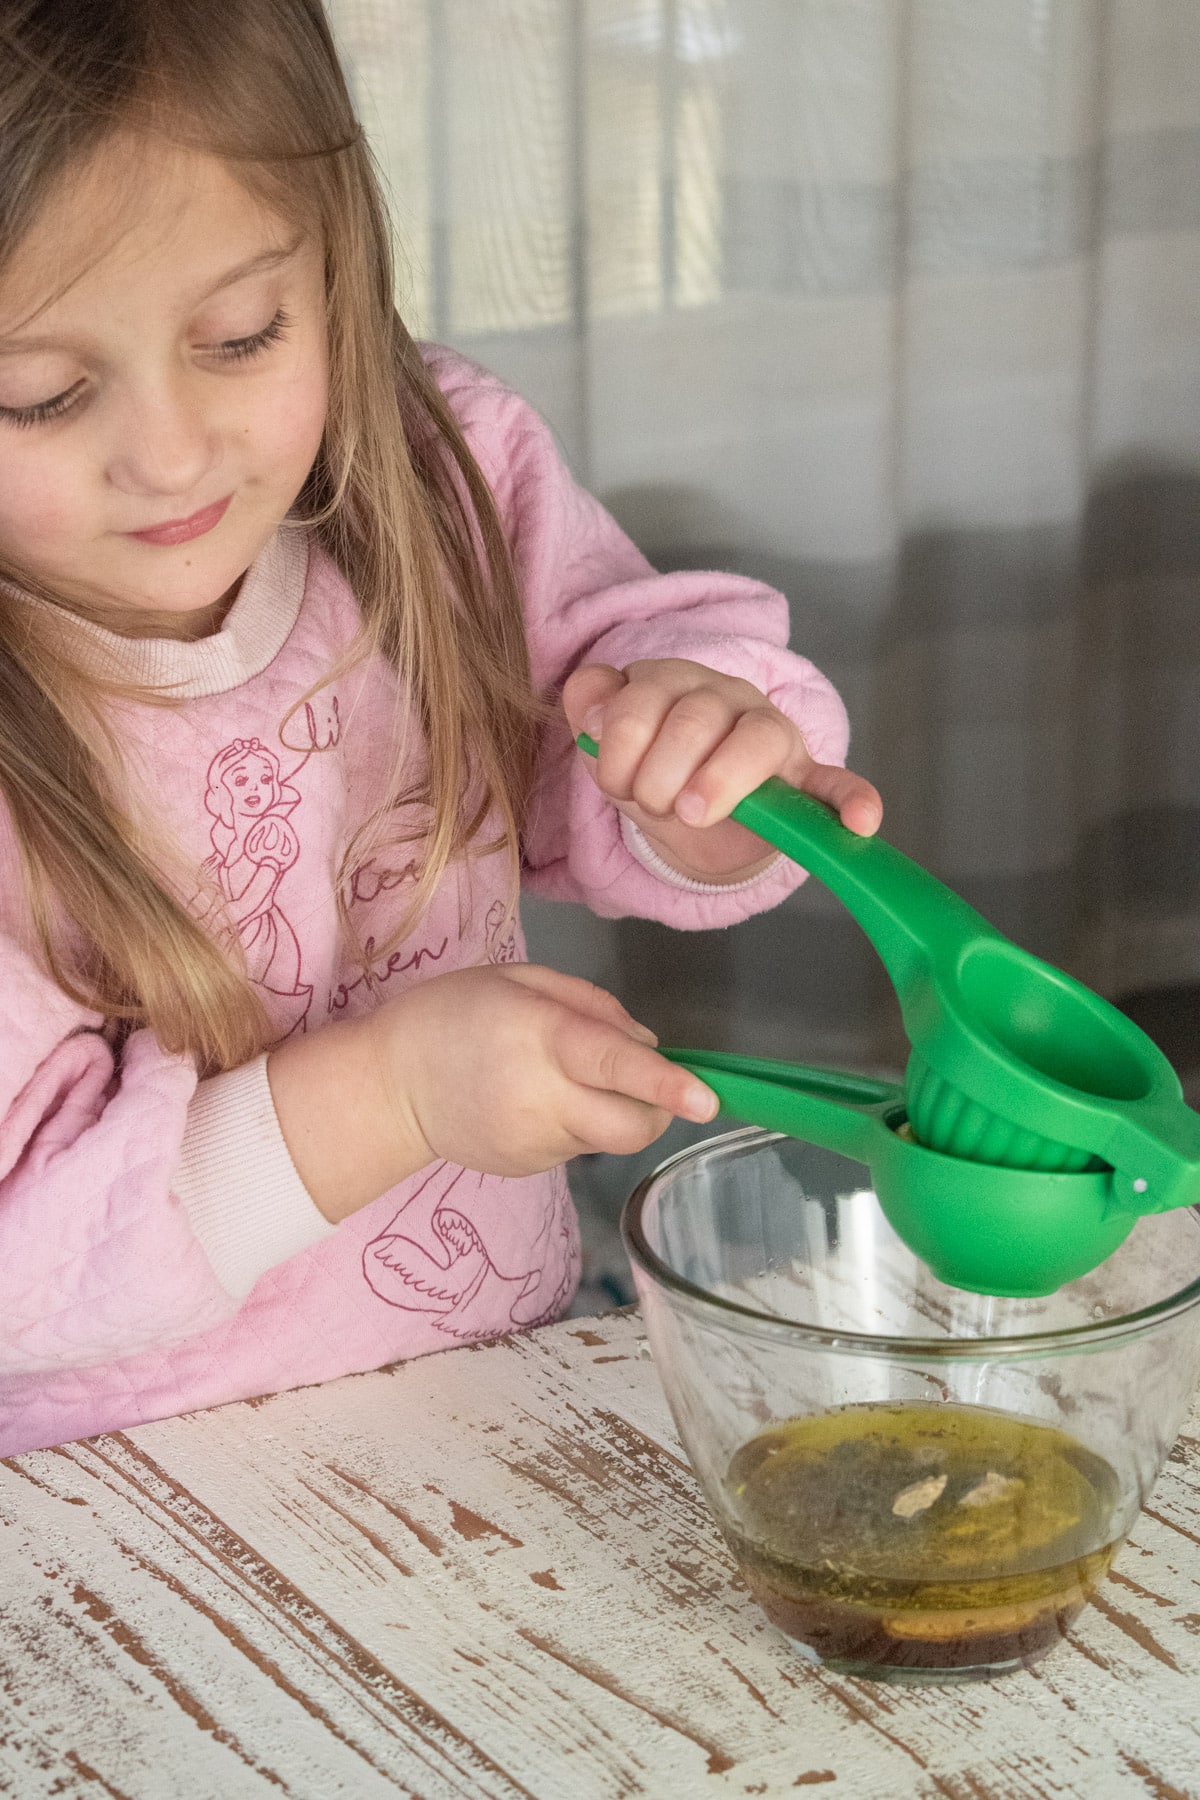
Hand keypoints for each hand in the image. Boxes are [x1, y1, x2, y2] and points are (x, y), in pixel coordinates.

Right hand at [267, 964, 717, 1222]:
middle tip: (639, 1080)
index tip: (706, 1100)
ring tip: (558, 1078)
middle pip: (632, 1124)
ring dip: (610, 1109)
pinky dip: (576, 1122)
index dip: (663, 1083)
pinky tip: (533, 1101)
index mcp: (541, 1038)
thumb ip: (592, 1006)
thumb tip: (648, 1047)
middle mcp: (543, 1099)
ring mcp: (536, 1143)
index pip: (614, 1064)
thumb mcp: (519, 980)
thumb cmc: (454, 1014)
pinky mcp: (529, 1168)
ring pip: (609, 1136)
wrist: (387, 1088)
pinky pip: (578, 1145)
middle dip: (656, 1108)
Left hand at [563, 659, 881, 882]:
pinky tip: (860, 824)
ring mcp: (772, 735)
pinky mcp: (806, 778)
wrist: (692, 824)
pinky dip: (853, 801)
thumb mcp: (611, 750)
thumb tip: (591, 699)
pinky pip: (837, 784)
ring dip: (718, 782)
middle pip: (697, 716)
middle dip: (661, 772)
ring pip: (757, 739)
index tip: (616, 783)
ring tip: (692, 814)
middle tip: (655, 807)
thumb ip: (593, 713)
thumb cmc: (653, 772)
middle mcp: (726, 697)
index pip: (647, 696)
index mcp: (674, 683)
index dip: (623, 743)